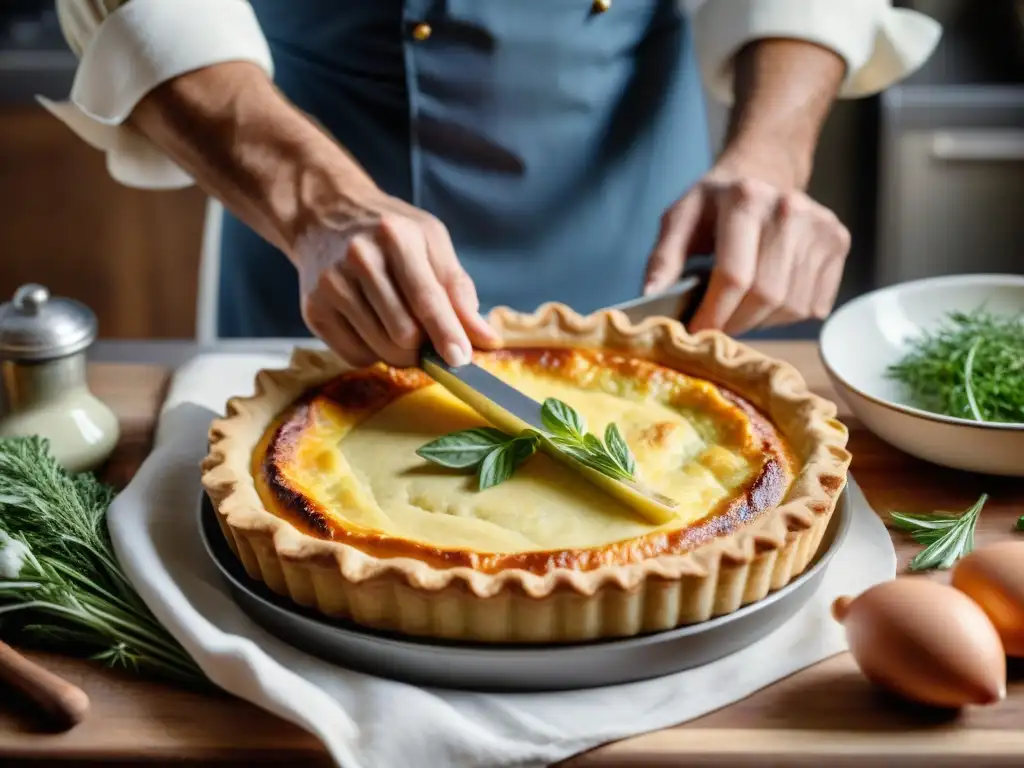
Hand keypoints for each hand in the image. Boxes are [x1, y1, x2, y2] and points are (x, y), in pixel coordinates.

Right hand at [293, 188, 498, 367]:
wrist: (324, 217)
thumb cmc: (389, 231)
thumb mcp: (431, 242)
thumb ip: (459, 290)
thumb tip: (487, 339)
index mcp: (396, 236)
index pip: (426, 298)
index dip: (446, 333)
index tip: (461, 359)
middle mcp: (359, 258)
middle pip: (404, 333)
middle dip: (424, 345)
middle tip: (428, 336)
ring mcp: (332, 285)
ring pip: (381, 349)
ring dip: (401, 352)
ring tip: (399, 325)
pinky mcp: (314, 310)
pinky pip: (355, 356)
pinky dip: (373, 352)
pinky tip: (372, 326)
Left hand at [644, 154, 850, 335]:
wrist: (764, 170)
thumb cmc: (716, 202)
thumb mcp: (680, 218)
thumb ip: (664, 257)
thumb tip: (651, 293)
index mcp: (745, 199)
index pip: (734, 276)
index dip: (714, 314)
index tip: (696, 333)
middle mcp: (789, 209)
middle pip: (766, 295)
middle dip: (735, 324)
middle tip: (716, 329)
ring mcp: (821, 226)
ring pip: (792, 306)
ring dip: (760, 323)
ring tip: (738, 313)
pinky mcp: (838, 242)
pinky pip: (813, 305)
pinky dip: (785, 316)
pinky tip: (766, 301)